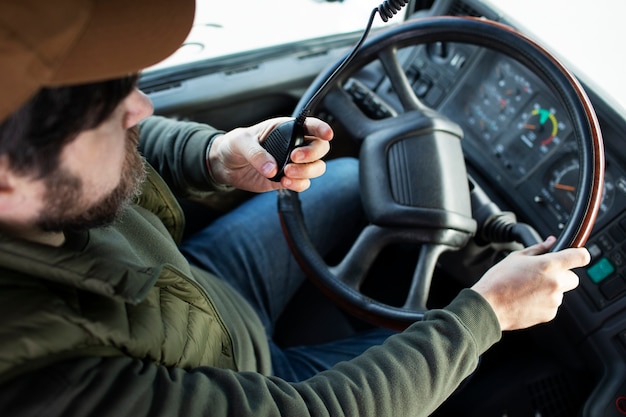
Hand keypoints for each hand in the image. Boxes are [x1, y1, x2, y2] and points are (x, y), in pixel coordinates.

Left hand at [207, 117, 332, 191]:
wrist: (225, 166)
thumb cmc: (234, 145)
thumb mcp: (241, 142)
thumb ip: (257, 154)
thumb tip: (272, 169)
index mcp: (286, 129)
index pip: (310, 126)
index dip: (321, 129)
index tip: (327, 134)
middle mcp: (294, 145)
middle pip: (320, 148)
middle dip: (312, 154)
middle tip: (294, 158)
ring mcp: (293, 163)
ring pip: (316, 167)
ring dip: (306, 172)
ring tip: (286, 172)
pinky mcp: (287, 179)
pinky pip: (303, 183)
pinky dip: (298, 184)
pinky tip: (284, 182)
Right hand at [471, 236, 589, 330]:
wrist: (489, 306)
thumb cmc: (498, 281)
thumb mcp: (516, 257)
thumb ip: (538, 248)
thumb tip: (550, 242)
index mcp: (549, 265)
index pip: (581, 257)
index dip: (580, 254)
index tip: (576, 255)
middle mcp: (555, 283)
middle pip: (573, 277)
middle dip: (561, 275)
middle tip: (542, 274)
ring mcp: (554, 300)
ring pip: (561, 292)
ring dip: (550, 289)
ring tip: (528, 288)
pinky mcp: (550, 314)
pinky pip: (552, 305)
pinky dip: (544, 302)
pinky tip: (527, 298)